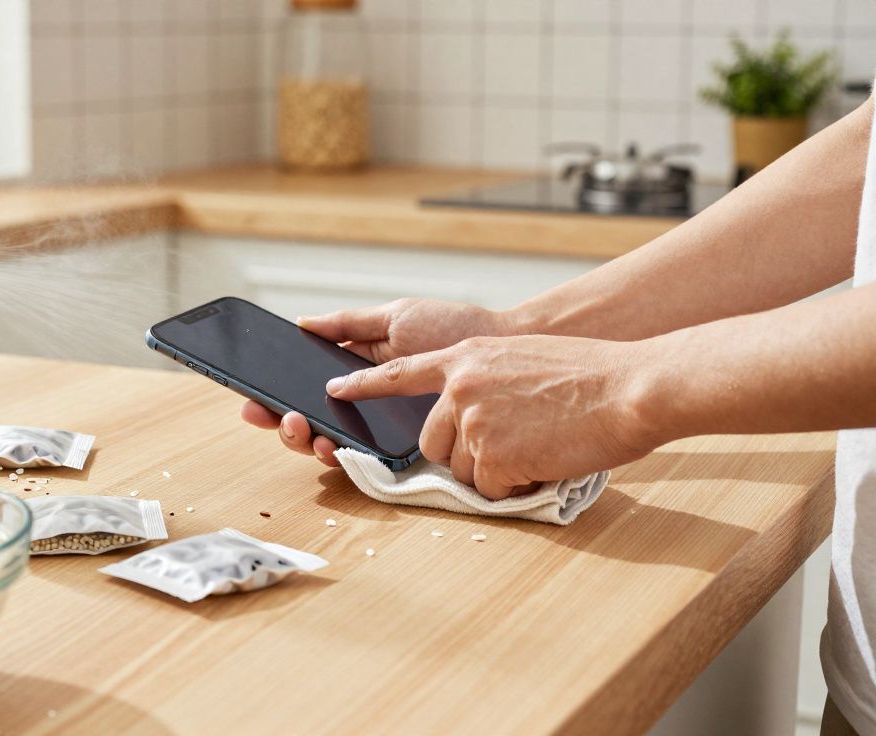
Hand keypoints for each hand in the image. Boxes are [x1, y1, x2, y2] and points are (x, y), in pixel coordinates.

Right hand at [239, 299, 514, 465]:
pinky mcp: (408, 446)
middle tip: (280, 416)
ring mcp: (383, 427)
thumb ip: (348, 324)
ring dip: (306, 440)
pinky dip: (342, 454)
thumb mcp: (395, 317)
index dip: (273, 396)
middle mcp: (365, 403)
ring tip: (302, 428)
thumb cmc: (455, 328)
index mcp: (357, 369)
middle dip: (282, 422)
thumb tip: (301, 324)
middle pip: (308, 420)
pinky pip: (367, 457)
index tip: (251, 398)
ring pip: (330, 442)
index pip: (303, 388)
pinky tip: (330, 446)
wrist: (504, 348)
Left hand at [326, 335, 658, 498]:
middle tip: (512, 446)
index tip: (335, 389)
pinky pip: (492, 490)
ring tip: (540, 447)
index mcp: (467, 357)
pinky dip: (518, 488)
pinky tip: (547, 462)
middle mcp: (460, 387)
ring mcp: (473, 421)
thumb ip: (487, 382)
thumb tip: (471, 416)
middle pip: (432, 442)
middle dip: (464, 455)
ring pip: (464, 470)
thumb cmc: (592, 376)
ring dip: (497, 473)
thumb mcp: (524, 361)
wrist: (631, 387)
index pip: (400, 372)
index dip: (364, 384)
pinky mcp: (492, 454)